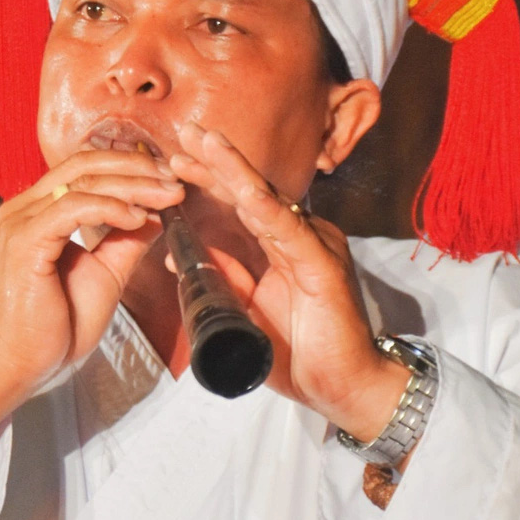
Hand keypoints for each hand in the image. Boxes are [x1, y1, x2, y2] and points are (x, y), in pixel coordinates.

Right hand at [0, 148, 182, 489]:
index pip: (84, 168)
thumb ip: (125, 240)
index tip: (169, 178)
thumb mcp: (105, 273)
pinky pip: (73, 208)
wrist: (22, 363)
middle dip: (136, 167)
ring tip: (168, 195)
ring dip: (132, 184)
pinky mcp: (25, 240)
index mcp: (39, 211)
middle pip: (84, 163)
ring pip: (82, 180)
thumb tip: (156, 213)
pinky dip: (110, 207)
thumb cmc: (56, 325)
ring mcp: (21, 221)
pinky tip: (137, 218)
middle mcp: (25, 207)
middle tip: (175, 178)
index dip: (129, 166)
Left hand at [166, 123, 407, 442]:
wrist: (344, 389)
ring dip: (234, 171)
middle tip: (185, 130)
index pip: (240, 203)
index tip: (175, 157)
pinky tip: (246, 192)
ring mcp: (314, 247)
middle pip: (251, 191)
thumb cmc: (299, 353)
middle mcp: (300, 236)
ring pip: (267, 201)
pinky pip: (291, 234)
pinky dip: (267, 212)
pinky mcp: (324, 268)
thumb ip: (221, 277)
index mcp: (282, 244)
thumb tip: (174, 252)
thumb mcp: (245, 310)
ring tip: (206, 143)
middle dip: (215, 160)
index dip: (208, 177)